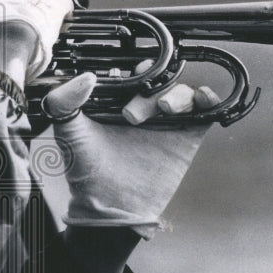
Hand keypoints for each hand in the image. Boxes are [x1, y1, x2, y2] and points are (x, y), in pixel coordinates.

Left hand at [45, 72, 213, 237]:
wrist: (108, 204)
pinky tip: (204, 99)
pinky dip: (208, 100)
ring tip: (166, 109)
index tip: (130, 76)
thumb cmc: (84, 168)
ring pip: (182, 92)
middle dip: (153, 87)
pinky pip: (205, 111)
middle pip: (160, 79)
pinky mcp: (186, 137)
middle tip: (132, 115)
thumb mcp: (68, 130)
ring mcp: (166, 121)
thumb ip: (64, 101)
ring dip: (178, 94)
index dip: (136, 68)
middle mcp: (144, 106)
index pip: (134, 72)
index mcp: (117, 99)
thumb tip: (87, 77)